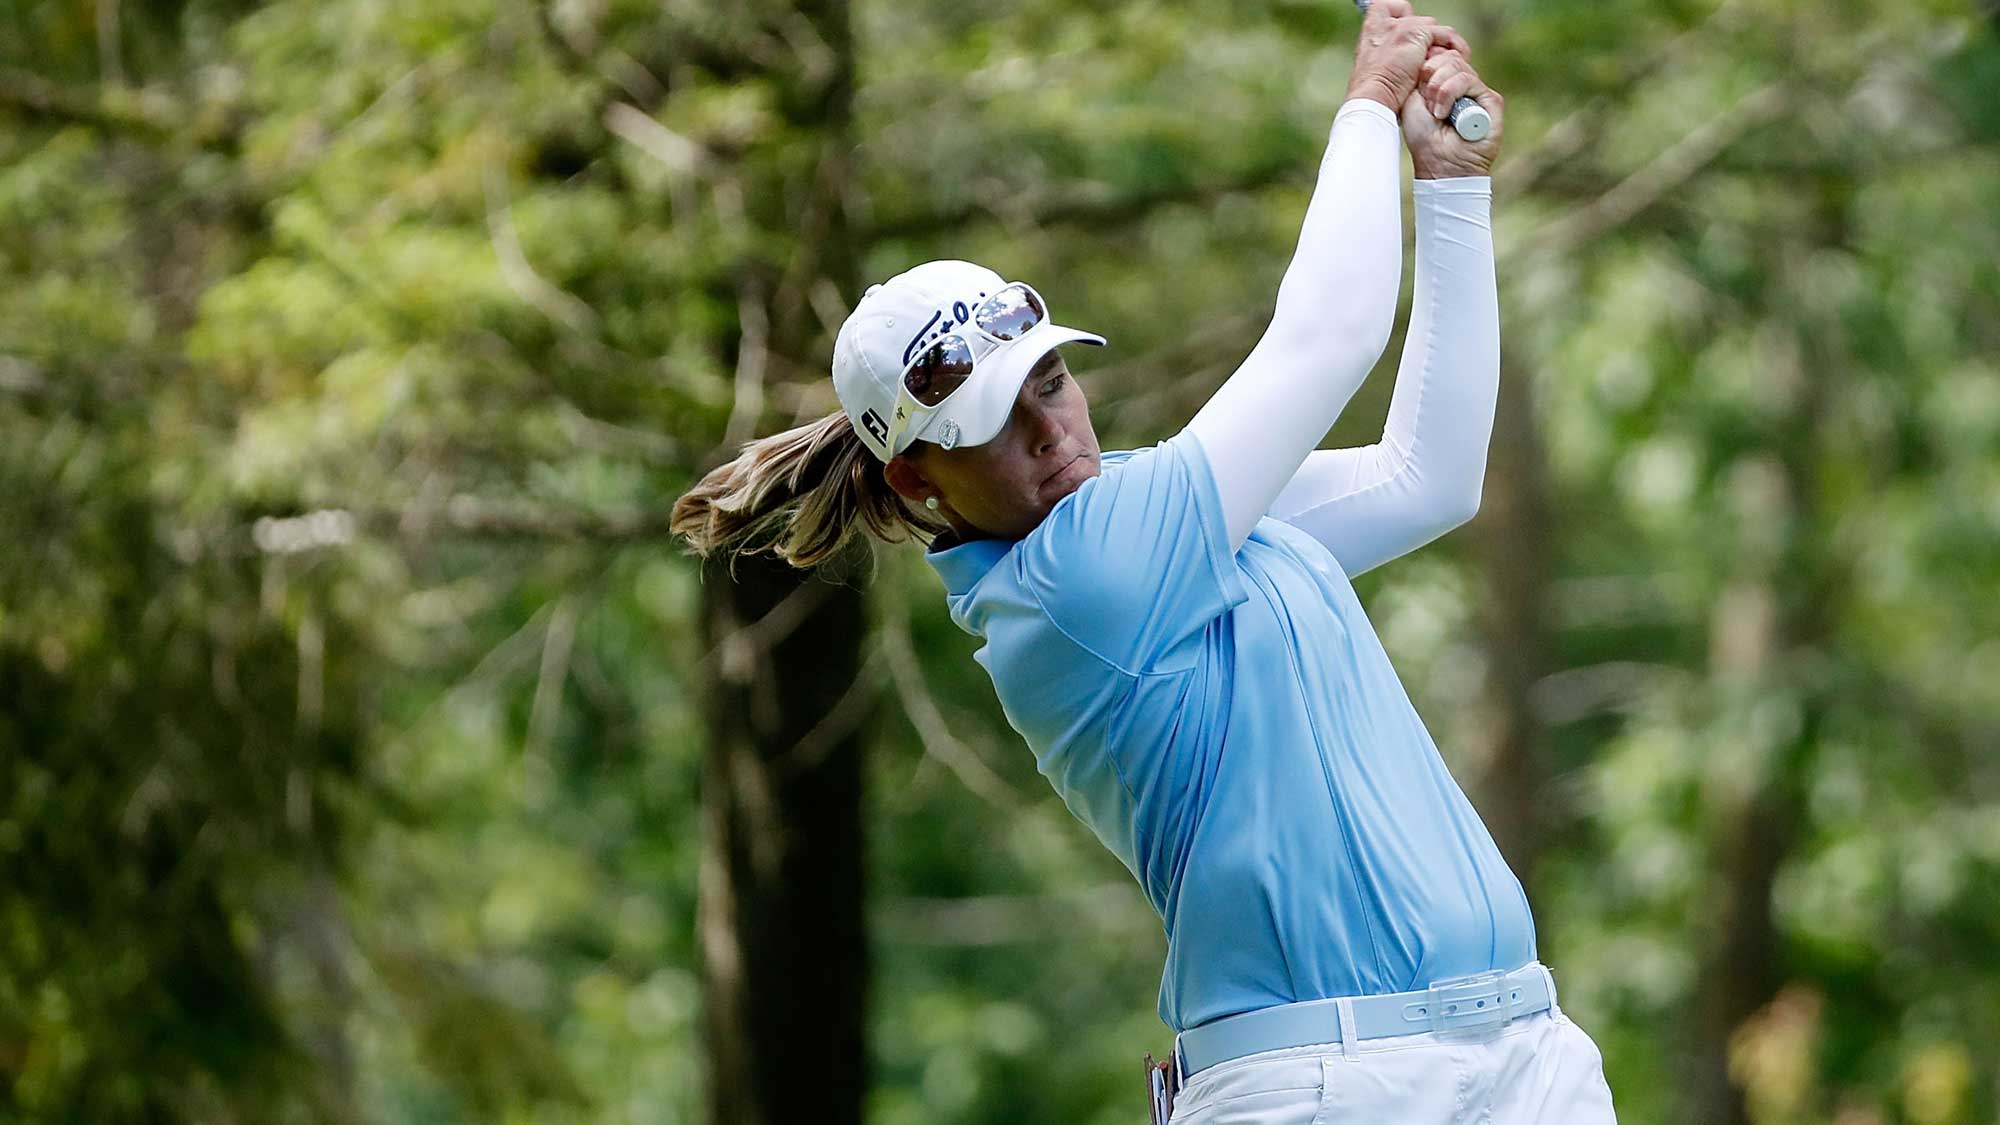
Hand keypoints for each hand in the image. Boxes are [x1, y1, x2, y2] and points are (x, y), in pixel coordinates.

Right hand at [1346, 0, 1469, 114]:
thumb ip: (1389, 52)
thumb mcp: (1376, 66)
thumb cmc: (1376, 89)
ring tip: (1443, 63)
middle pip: (1417, 19)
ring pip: (1433, 26)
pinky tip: (1454, 60)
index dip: (1402, 16)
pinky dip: (1452, 47)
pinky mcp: (1417, 33)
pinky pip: (1445, 34)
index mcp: (1372, 28)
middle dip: (1426, 36)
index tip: (1407, 30)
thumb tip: (1412, 54)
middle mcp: (1386, 22)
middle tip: (1429, 57)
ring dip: (1440, 43)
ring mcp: (1402, 26)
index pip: (1389, 7)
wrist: (1374, 96)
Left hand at [1402, 46, 1503, 177]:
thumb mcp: (1413, 102)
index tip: (1417, 90)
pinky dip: (1450, 94)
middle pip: (1448, 57)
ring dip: (1439, 88)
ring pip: (1457, 66)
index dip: (1425, 67)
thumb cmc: (1425, 138)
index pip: (1439, 56)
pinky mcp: (1491, 101)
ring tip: (1436, 112)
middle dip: (1430, 77)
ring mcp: (1478, 92)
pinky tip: (1444, 114)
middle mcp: (1464, 85)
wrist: (1438, 164)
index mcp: (1446, 83)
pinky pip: (1469, 80)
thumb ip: (1421, 77)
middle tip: (1427, 103)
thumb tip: (1430, 54)